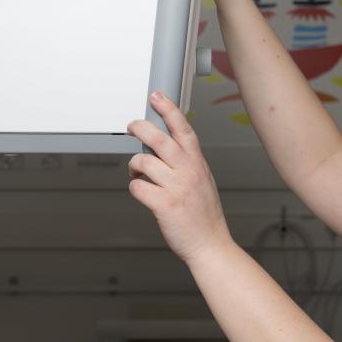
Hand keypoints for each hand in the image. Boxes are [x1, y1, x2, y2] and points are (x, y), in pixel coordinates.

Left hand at [126, 91, 233, 264]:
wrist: (210, 244)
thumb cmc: (204, 214)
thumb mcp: (202, 179)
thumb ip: (186, 162)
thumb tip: (162, 147)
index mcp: (197, 163)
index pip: (183, 128)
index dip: (169, 110)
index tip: (157, 97)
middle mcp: (188, 172)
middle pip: (159, 139)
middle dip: (140, 128)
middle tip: (131, 126)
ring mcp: (176, 188)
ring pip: (143, 162)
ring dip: (134, 166)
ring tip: (137, 173)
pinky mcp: (164, 205)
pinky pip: (137, 187)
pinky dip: (135, 188)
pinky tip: (142, 191)